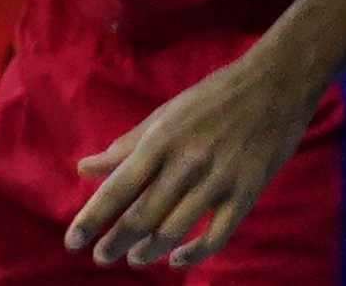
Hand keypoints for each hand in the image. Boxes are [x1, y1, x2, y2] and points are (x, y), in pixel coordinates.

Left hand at [66, 46, 319, 264]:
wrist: (273, 86)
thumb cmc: (211, 99)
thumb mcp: (164, 115)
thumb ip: (125, 145)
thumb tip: (83, 168)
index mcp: (159, 140)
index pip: (117, 187)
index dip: (92, 218)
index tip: (72, 240)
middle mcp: (185, 162)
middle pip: (143, 215)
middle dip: (116, 241)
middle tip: (100, 258)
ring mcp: (218, 180)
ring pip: (176, 229)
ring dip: (150, 250)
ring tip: (133, 259)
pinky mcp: (247, 193)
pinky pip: (218, 234)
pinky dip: (195, 253)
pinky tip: (177, 260)